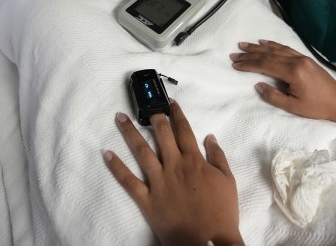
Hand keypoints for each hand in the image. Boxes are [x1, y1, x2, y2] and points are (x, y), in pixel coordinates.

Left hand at [104, 102, 243, 245]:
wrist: (208, 241)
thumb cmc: (221, 212)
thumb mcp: (228, 181)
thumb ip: (218, 157)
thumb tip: (210, 137)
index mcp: (194, 160)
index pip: (184, 130)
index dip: (177, 114)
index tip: (170, 103)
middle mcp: (174, 166)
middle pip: (162, 135)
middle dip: (154, 117)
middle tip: (147, 105)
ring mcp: (159, 182)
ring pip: (141, 152)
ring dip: (129, 133)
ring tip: (119, 118)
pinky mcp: (147, 200)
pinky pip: (128, 181)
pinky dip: (117, 167)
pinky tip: (107, 154)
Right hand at [230, 40, 335, 121]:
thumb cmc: (317, 107)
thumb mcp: (293, 107)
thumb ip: (274, 96)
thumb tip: (258, 85)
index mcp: (293, 72)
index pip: (265, 65)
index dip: (249, 64)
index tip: (235, 64)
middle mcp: (296, 61)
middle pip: (268, 55)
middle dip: (250, 54)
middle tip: (234, 54)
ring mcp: (301, 57)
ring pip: (276, 49)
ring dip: (258, 47)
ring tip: (244, 45)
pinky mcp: (304, 58)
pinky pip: (285, 48)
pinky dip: (273, 44)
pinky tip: (264, 42)